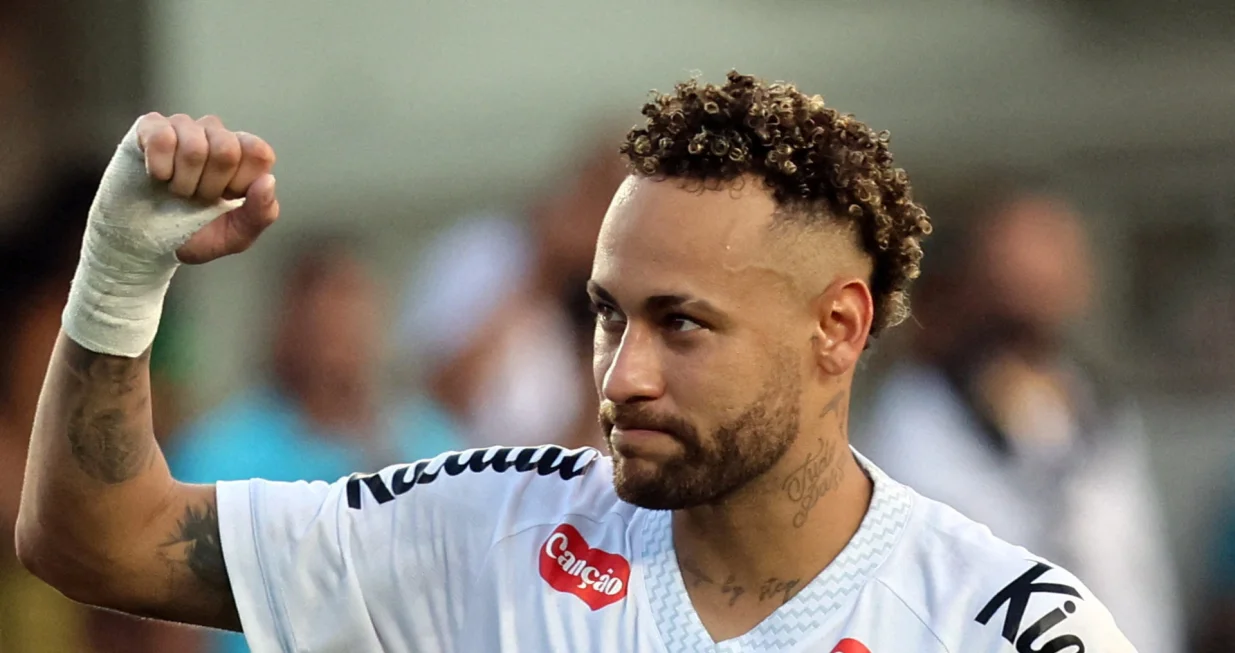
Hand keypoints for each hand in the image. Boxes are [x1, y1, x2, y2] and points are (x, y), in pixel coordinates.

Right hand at [135, 112, 279, 264]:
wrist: (146, 242)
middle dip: (209, 187)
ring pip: (194, 147)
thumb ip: (261, 213)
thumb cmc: (194, 233)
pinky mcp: (150, 127)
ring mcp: (183, 127)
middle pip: (226, 150)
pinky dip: (160, 168)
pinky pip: (161, 138)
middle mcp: (215, 133)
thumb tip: (268, 180)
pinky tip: (158, 177)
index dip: (241, 182)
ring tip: (176, 190)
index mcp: (242, 154)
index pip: (258, 152)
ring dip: (183, 182)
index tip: (226, 199)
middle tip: (197, 198)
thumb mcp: (236, 235)